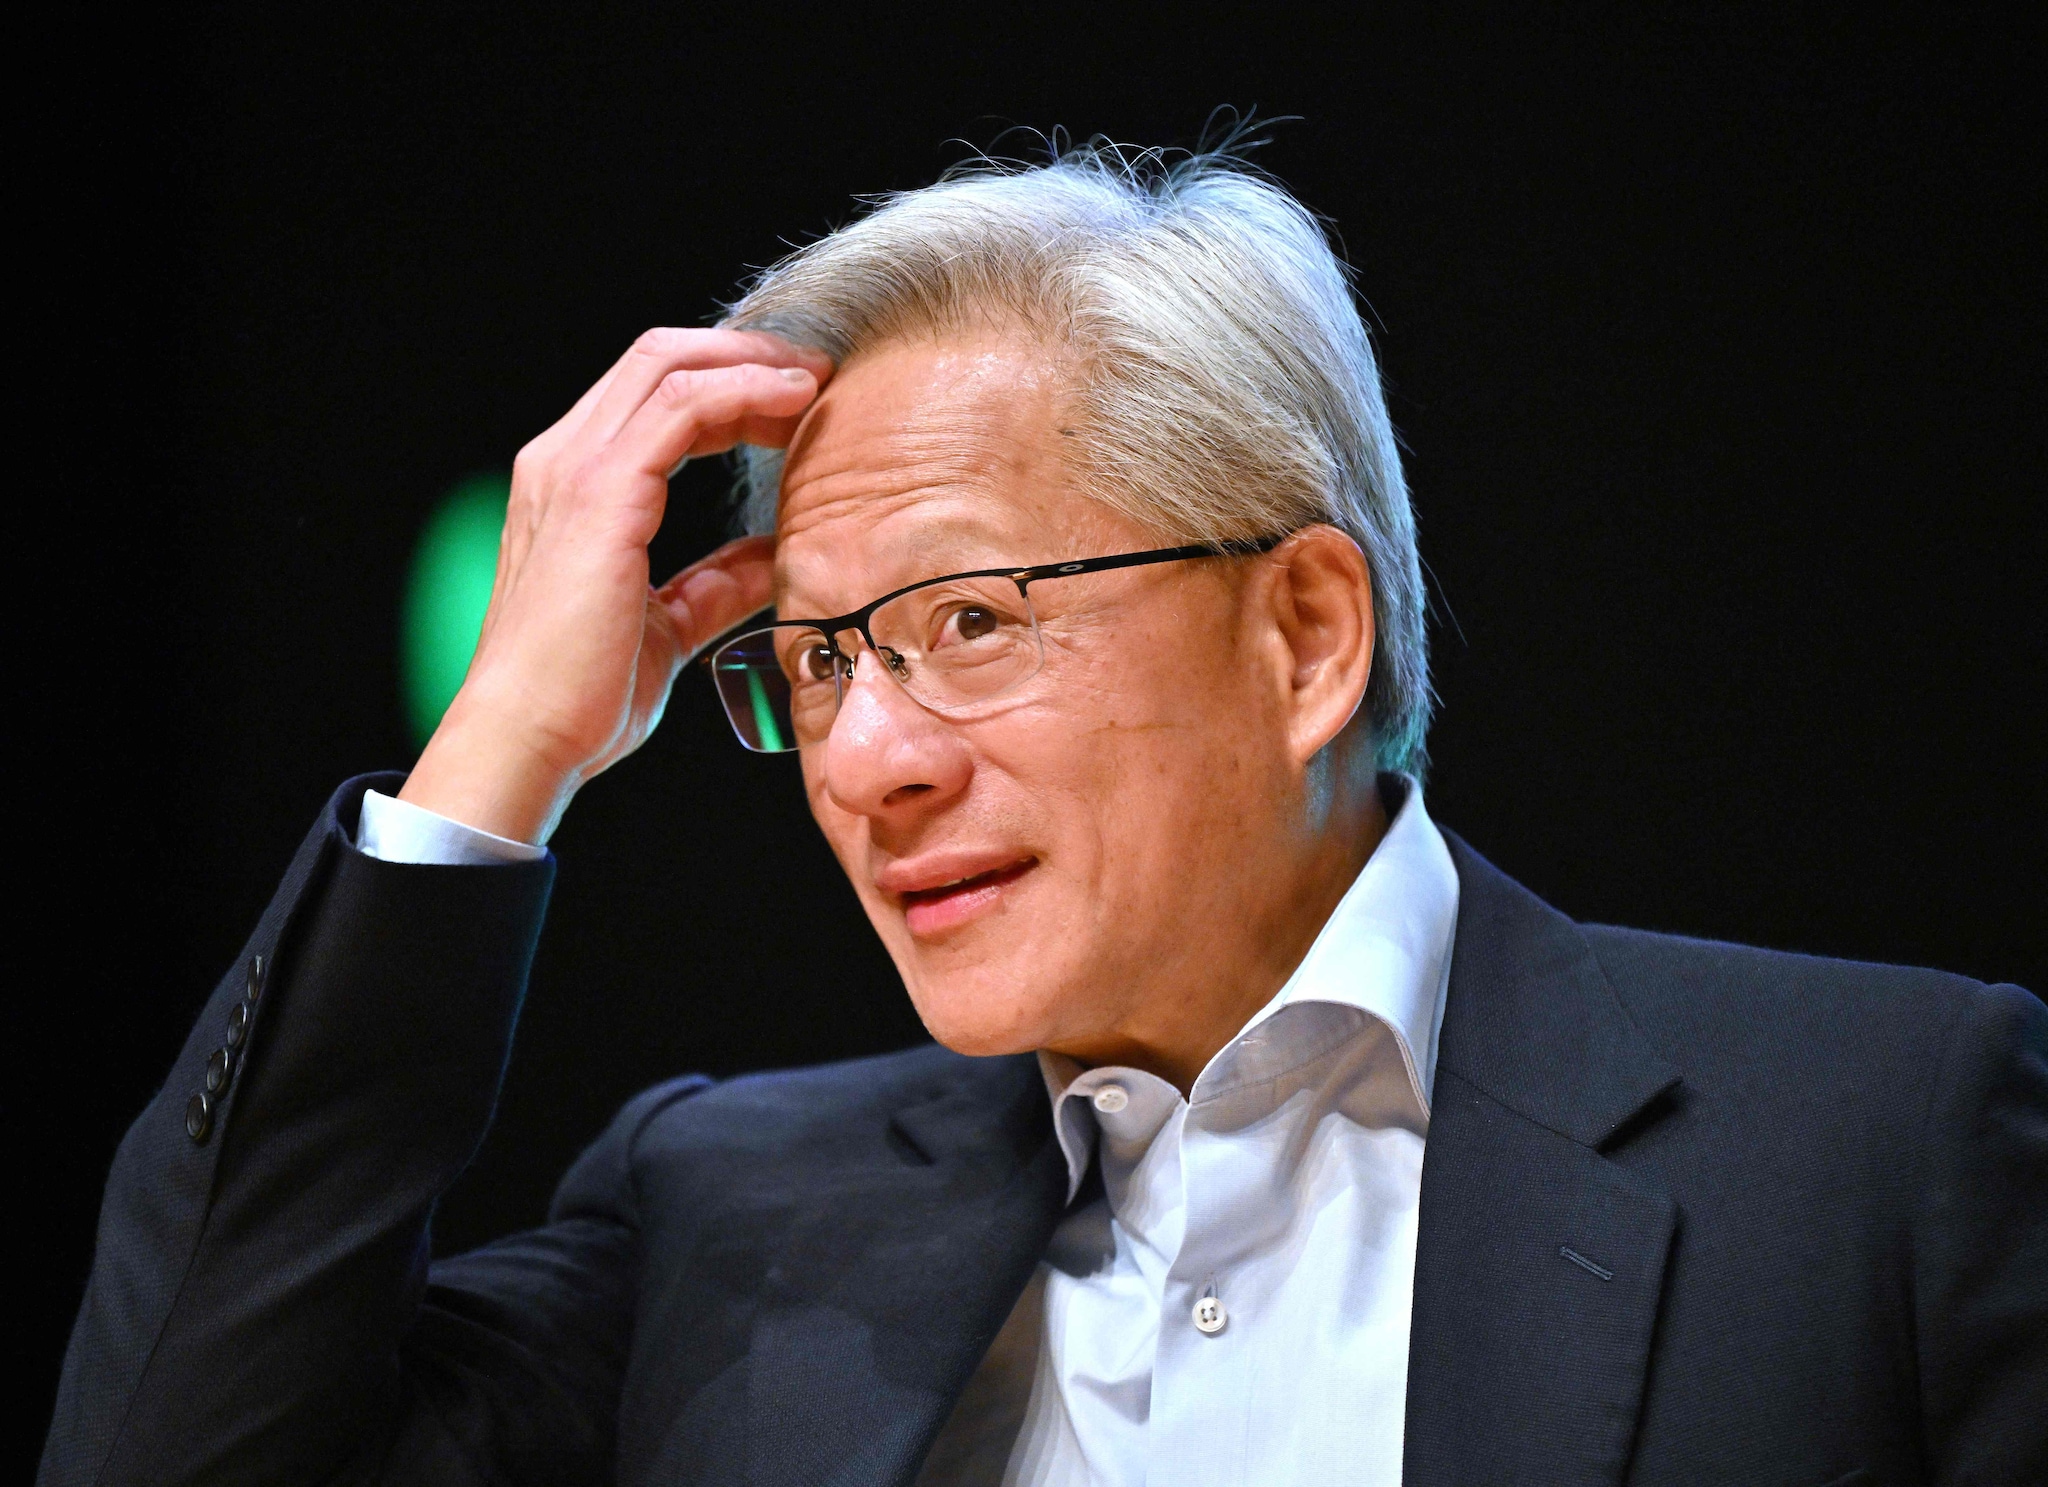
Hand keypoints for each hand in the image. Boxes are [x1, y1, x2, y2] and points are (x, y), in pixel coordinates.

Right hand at [400, 329, 831, 843]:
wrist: (529, 739)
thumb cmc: (582, 697)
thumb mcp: (667, 625)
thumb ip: (717, 582)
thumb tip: (774, 558)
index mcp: (572, 486)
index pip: (651, 394)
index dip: (728, 384)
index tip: (797, 404)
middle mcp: (562, 460)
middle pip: (661, 357)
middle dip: (745, 355)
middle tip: (818, 375)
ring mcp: (574, 469)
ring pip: (670, 365)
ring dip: (753, 364)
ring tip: (818, 381)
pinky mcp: (600, 493)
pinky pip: (683, 407)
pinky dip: (744, 390)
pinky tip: (795, 400)